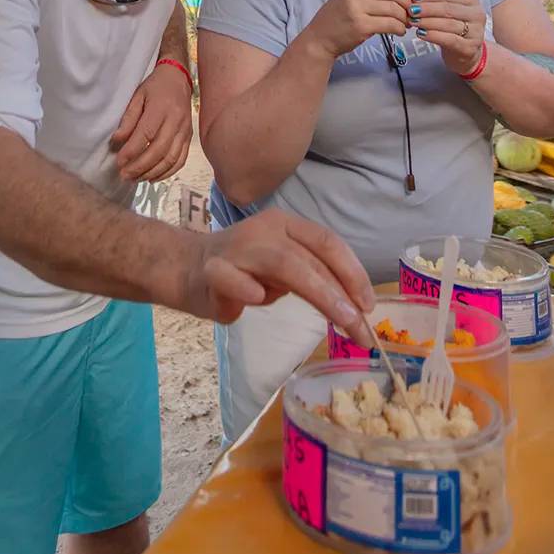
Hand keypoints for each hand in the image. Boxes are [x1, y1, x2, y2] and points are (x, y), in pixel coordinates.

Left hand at [111, 63, 193, 181]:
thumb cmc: (156, 87)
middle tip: (124, 175)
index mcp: (161, 108)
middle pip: (159, 150)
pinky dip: (167, 173)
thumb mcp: (138, 96)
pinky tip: (152, 178)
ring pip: (170, 159)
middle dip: (140, 166)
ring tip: (135, 179)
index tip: (119, 161)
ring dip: (152, 172)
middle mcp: (176, 121)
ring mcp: (185, 131)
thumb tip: (117, 140)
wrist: (179, 79)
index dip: (131, 150)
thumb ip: (128, 118)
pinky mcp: (189, 138)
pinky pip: (180, 160)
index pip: (146, 134)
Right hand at [181, 208, 374, 344]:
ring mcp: (238, 247)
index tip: (369, 306)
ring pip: (284, 263)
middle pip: (310, 257)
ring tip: (339, 320)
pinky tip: (258, 300)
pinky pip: (233, 278)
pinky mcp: (212, 269)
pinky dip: (248, 288)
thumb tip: (354, 308)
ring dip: (318, 293)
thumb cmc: (242, 272)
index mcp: (286, 226)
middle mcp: (265, 230)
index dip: (353, 273)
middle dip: (341, 294)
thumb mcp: (283, 271)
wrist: (185, 268)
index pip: (328, 243)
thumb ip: (312, 278)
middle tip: (360, 328)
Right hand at [306, 0, 412, 59]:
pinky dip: (399, 28)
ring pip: (394, 9)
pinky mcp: (361, 25)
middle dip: (409, 5)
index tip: (415, 1)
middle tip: (413, 15)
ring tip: (406, 24)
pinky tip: (399, 31)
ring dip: (405, 18)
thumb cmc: (341, 17)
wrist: (320, 38)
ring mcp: (357, 7)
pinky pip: (390, 24)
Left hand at [410, 0, 485, 75]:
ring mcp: (476, 32)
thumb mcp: (448, 13)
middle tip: (411, 9)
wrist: (466, 54)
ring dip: (427, 22)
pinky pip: (449, 40)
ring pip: (448, 24)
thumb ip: (434, 3)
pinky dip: (433, 35)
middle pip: (448, 9)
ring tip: (413, 21)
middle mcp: (477, 15)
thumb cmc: (454, 30)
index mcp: (472, 1)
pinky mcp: (470, 48)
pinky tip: (420, 33)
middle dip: (427, 8)